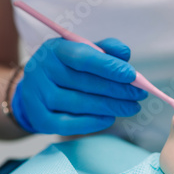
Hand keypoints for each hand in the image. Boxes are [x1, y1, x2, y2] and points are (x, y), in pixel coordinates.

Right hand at [11, 38, 146, 134]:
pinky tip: (110, 118)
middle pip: (85, 83)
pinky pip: (69, 124)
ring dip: (110, 107)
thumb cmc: (66, 68)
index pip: (83, 57)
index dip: (109, 67)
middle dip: (117, 90)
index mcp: (55, 49)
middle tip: (139, 95)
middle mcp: (41, 70)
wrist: (34, 91)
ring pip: (80, 104)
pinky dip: (93, 122)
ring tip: (131, 107)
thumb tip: (125, 54)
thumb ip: (106, 49)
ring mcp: (37, 95)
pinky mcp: (39, 118)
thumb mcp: (83, 51)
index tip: (132, 76)